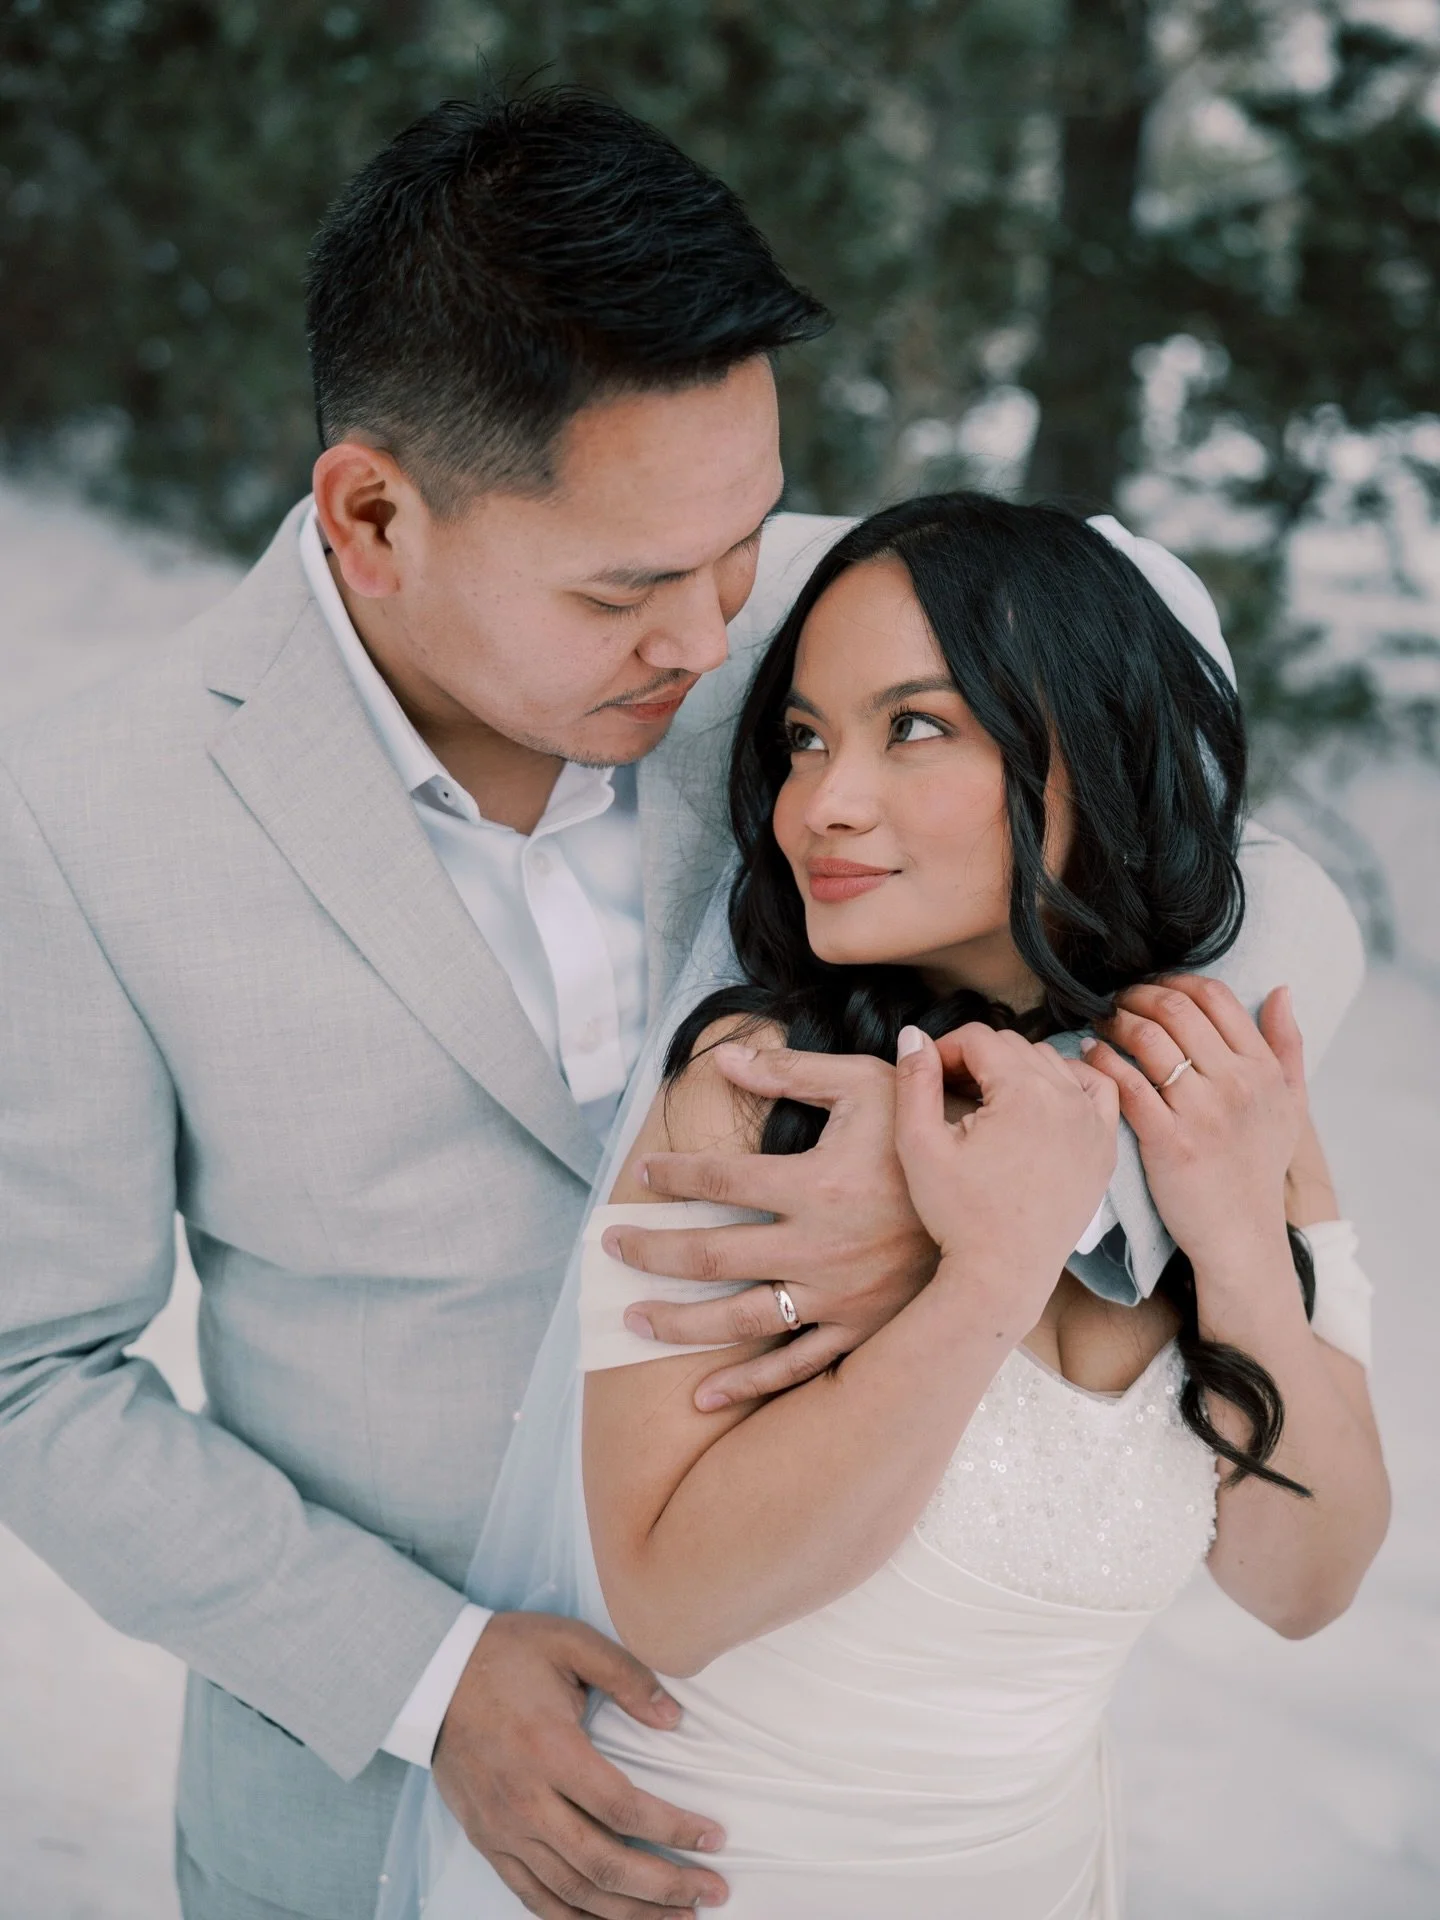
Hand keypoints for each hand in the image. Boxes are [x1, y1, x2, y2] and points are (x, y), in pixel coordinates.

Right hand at [432, 1612, 727, 1918]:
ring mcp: (504, 1830)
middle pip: (603, 1864)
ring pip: (572, 1892)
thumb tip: (673, 1718)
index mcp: (550, 1751)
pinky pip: (534, 1898)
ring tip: (677, 1918)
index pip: (623, 1808)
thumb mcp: (570, 1642)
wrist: (430, 1675)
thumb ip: (626, 1675)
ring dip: (629, 1913)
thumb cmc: (505, 1654)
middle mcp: (527, 1801)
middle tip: (711, 1892)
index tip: (714, 1839)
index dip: (673, 1829)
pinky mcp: (489, 1843)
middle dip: (664, 1886)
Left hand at [600, 1043, 936, 1409]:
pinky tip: (700, 1394)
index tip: (642, 1172)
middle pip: (711, 1253)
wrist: (1002, 1210)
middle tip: (609, 1248)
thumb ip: (794, 1071)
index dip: (674, 1173)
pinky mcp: (861, 1332)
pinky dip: (746, 1384)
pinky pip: (794, 1367)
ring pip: (740, 1318)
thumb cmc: (931, 1137)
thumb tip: (726, 1058)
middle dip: (652, 1250)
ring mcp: (839, 1296)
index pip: (721, 1179)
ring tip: (632, 1318)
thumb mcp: (867, 1086)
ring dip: (678, 1321)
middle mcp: (818, 1246)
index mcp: (814, 1184)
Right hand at [892, 1023, 1117, 1335]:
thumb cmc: (959, 1215)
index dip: (944, 1049)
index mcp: (1023, 1092)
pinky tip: (1045, 1097)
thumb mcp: (920, 1145)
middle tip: (950, 1091)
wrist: (1003, 1274)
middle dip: (978, 1058)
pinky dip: (1070, 1083)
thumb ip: (915, 1081)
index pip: (979, 1038)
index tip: (927, 1076)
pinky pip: (1096, 1089)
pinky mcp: (1104, 1147)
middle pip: (1015, 1045)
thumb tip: (914, 1035)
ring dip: (1018, 1069)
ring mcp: (1093, 1123)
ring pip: (1052, 1063)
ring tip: (988, 1101)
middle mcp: (1067, 1099)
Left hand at [1081, 976, 1305, 1270]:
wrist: (1242, 1233)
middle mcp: (1235, 1084)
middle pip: (1177, 1009)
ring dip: (1117, 1021)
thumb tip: (1280, 990)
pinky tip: (1092, 1053)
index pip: (1216, 997)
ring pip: (1149, 1039)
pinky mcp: (1167, 1141)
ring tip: (1103, 1023)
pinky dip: (1103, 1060)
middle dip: (1138, 994)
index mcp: (1262, 1069)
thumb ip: (1288, 1044)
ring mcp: (1201, 1112)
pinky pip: (1128, 1084)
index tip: (1154, 986)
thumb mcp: (1291, 1103)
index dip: (1177, 980)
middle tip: (1118, 998)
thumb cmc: (1258, 1165)